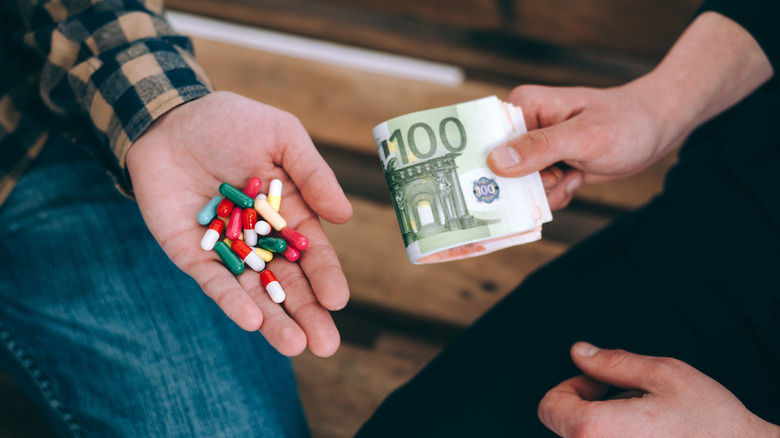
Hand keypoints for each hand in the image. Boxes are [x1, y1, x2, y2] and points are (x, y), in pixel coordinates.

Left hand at [125, 91, 352, 356]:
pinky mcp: (191, 252)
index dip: (326, 276)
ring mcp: (226, 249)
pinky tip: (249, 319)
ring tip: (294, 346)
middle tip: (326, 345)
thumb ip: (313, 175)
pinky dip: (230, 300)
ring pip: (253, 291)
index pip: (312, 253)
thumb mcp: (282, 138)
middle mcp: (260, 239)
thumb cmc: (232, 122)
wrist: (169, 116)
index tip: (338, 300)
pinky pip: (213, 280)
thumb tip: (345, 217)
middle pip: (287, 282)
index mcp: (289, 214)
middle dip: (306, 313)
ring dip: (273, 319)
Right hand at [488, 84, 670, 209]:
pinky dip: (557, 195)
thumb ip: (540, 148)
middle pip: (501, 173)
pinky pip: (537, 194)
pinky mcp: (545, 166)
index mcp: (521, 107)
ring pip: (520, 189)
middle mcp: (520, 127)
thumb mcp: (584, 136)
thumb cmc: (626, 122)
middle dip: (531, 186)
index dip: (496, 168)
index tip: (524, 179)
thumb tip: (495, 162)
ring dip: (548, 193)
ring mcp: (532, 149)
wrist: (655, 128)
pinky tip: (576, 179)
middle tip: (561, 176)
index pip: (486, 141)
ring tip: (573, 176)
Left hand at [538, 342, 779, 436]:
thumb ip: (613, 363)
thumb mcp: (664, 375)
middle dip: (589, 406)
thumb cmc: (710, 421)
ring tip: (647, 422)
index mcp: (596, 430)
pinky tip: (650, 437)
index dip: (572, 386)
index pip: (549, 406)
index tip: (601, 385)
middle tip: (630, 400)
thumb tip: (579, 352)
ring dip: (606, 425)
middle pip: (565, 426)